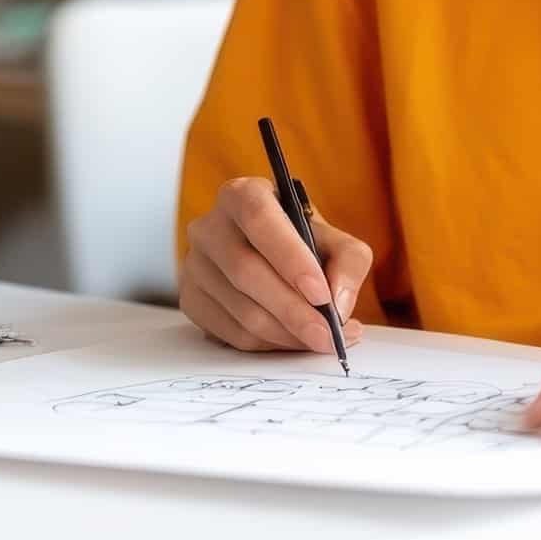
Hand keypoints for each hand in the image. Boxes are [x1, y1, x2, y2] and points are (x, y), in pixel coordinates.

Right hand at [181, 177, 369, 354]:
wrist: (270, 256)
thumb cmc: (301, 242)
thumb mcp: (333, 238)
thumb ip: (348, 261)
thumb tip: (339, 303)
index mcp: (242, 195)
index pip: (259, 218)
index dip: (290, 258)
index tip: (321, 294)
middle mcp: (210, 226)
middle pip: (246, 272)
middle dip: (293, 311)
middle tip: (327, 335)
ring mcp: (195, 264)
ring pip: (240, 309)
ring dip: (286, 334)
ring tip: (321, 339)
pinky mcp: (191, 299)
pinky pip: (231, 333)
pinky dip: (269, 344)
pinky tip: (294, 340)